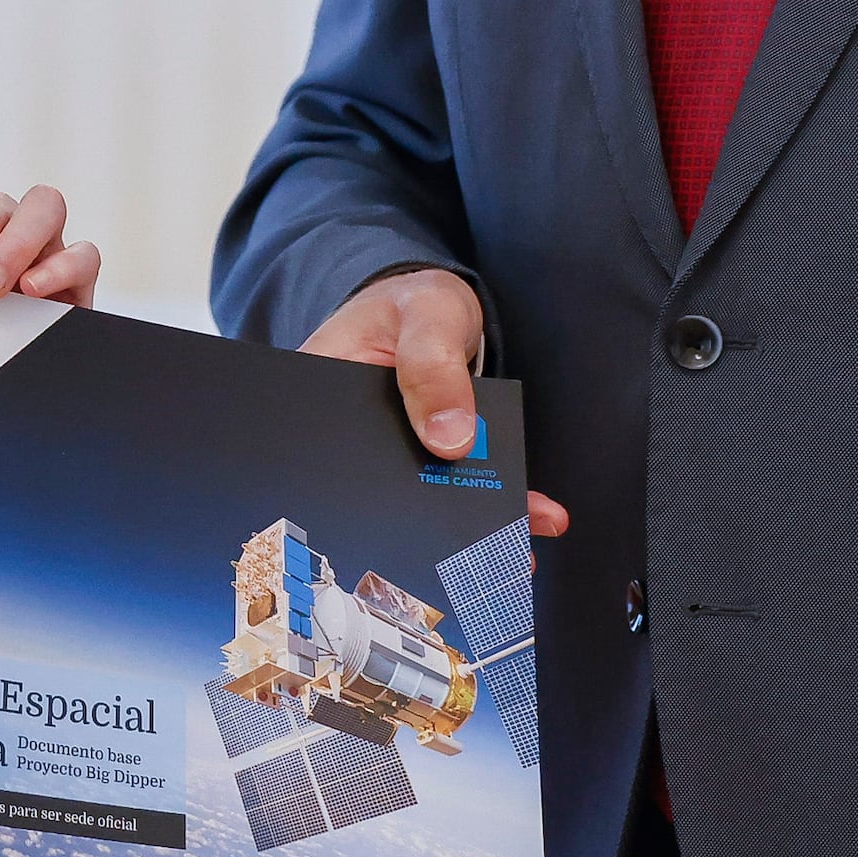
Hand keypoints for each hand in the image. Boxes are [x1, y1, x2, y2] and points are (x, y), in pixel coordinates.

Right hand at [299, 268, 571, 534]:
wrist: (435, 306)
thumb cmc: (417, 303)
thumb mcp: (428, 314)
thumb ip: (434, 366)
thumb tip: (449, 440)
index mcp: (321, 397)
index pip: (332, 459)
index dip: (366, 497)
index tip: (412, 521)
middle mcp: (349, 438)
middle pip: (382, 490)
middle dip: (432, 526)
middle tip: (472, 553)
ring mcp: (392, 455)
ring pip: (427, 498)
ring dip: (474, 524)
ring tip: (514, 549)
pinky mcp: (431, 461)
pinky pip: (462, 488)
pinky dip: (500, 504)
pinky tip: (536, 517)